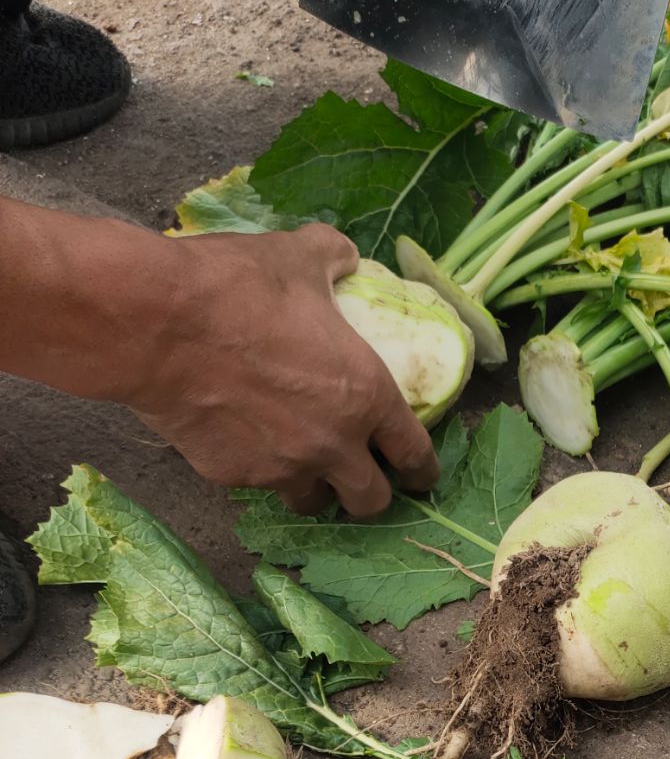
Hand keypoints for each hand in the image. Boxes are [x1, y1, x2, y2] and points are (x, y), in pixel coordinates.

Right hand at [124, 223, 438, 515]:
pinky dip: (256, 467)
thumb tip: (345, 257)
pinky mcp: (233, 476)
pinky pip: (255, 482)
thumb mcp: (298, 257)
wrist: (157, 323)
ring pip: (311, 502)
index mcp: (366, 396)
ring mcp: (282, 467)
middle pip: (371, 501)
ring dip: (314, 487)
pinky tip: (241, 439)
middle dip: (372, 495)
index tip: (421, 476)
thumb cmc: (238, 287)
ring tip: (301, 464)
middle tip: (362, 481)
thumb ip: (333, 258)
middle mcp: (332, 444)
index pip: (413, 452)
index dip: (422, 469)